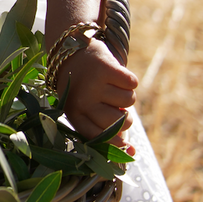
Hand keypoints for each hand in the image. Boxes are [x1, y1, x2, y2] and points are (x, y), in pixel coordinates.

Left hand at [54, 39, 138, 154]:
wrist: (69, 49)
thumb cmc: (82, 85)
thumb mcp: (84, 106)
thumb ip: (104, 129)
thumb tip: (132, 152)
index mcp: (73, 113)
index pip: (99, 137)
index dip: (116, 144)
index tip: (126, 146)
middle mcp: (81, 100)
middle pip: (120, 123)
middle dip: (125, 117)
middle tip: (114, 105)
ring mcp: (93, 84)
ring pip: (129, 102)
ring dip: (125, 94)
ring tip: (108, 84)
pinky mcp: (106, 68)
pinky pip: (132, 84)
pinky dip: (128, 80)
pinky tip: (113, 74)